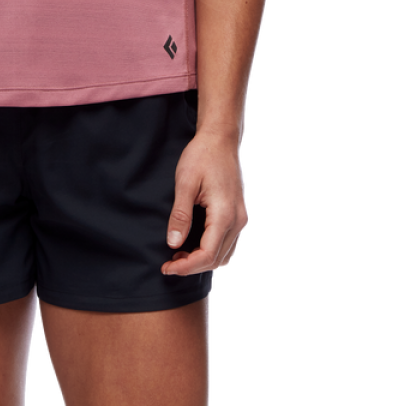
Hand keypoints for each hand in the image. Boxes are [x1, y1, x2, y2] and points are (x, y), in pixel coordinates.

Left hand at [161, 132, 248, 275]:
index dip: (186, 266)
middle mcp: (238, 221)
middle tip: (168, 264)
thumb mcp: (185, 182)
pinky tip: (194, 245)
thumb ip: (180, 214)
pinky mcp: (239, 215)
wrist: (220, 139)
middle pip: (216, 259)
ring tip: (179, 256)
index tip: (167, 267)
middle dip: (192, 267)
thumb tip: (173, 244)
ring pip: (225, 256)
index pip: (207, 254)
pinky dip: (212, 252)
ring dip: (203, 261)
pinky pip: (229, 244)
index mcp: (224, 214)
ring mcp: (241, 218)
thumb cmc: (202, 156)